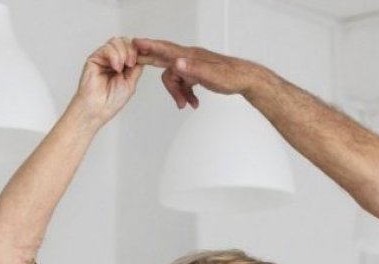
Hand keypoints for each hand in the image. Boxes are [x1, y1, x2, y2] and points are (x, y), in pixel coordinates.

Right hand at [73, 37, 142, 122]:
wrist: (98, 109)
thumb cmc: (111, 100)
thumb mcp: (131, 82)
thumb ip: (136, 67)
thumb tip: (141, 54)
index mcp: (122, 65)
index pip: (132, 49)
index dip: (138, 51)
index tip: (142, 58)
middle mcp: (112, 60)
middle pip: (125, 41)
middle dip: (131, 50)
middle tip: (131, 64)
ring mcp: (104, 58)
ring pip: (116, 42)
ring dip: (123, 53)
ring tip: (121, 68)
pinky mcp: (94, 58)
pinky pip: (107, 48)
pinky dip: (114, 56)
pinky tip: (116, 67)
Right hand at [132, 38, 266, 108]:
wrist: (245, 79)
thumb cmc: (231, 76)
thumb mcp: (211, 75)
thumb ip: (193, 68)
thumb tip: (176, 62)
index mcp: (190, 56)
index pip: (166, 50)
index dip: (150, 47)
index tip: (136, 43)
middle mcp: (189, 59)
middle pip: (165, 63)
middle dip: (151, 64)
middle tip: (133, 61)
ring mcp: (193, 66)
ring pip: (175, 79)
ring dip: (178, 93)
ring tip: (187, 105)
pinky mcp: (197, 74)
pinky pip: (184, 84)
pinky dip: (186, 95)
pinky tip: (193, 104)